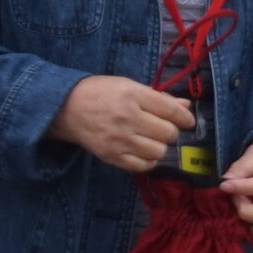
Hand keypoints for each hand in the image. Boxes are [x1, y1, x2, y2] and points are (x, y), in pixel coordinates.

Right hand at [51, 76, 195, 173]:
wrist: (66, 108)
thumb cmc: (100, 93)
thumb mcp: (128, 86)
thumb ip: (158, 97)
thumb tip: (185, 107)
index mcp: (132, 95)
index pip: (171, 111)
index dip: (185, 118)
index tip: (186, 121)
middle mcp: (126, 117)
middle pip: (168, 133)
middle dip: (170, 131)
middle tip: (160, 127)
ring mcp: (118, 139)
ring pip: (158, 151)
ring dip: (159, 146)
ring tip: (150, 139)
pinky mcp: (111, 156)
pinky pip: (142, 166)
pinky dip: (148, 160)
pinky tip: (142, 151)